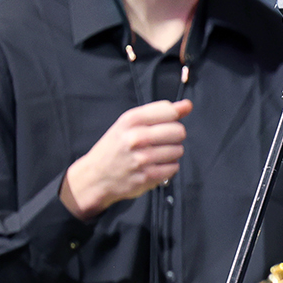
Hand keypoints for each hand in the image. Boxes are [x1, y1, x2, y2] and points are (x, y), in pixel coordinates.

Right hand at [59, 99, 193, 219]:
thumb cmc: (115, 147)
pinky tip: (155, 166)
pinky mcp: (147, 176)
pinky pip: (174, 167)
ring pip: (178, 150)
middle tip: (161, 141)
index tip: (165, 123)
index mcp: (131, 120)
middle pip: (179, 131)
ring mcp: (142, 158)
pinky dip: (168, 167)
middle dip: (174, 136)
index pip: (170, 111)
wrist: (95, 177)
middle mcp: (136, 138)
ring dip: (172, 153)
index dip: (172, 117)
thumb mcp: (130, 123)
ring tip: (156, 154)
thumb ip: (160, 112)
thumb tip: (187, 105)